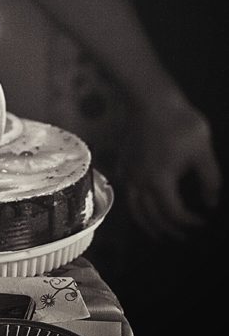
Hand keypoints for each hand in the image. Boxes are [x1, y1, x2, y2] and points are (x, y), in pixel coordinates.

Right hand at [124, 100, 221, 238]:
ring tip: (157, 232)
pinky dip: (134, 204)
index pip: (174, 214)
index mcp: (160, 183)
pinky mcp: (124, 162)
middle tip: (182, 236)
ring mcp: (129, 172)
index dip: (190, 223)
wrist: (150, 99)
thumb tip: (211, 202)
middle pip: (151, 217)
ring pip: (134, 207)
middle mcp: (140, 182)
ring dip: (146, 223)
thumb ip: (209, 180)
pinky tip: (140, 201)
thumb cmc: (179, 124)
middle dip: (168, 230)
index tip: (203, 223)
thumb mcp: (202, 152)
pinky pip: (126, 191)